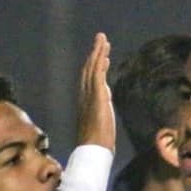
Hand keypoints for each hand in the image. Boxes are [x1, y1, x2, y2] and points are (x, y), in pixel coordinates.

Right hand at [76, 32, 114, 150]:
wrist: (92, 150)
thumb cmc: (97, 145)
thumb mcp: (101, 126)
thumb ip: (102, 115)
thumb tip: (104, 111)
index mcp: (87, 103)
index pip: (90, 80)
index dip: (95, 66)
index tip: (103, 57)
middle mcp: (85, 96)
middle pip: (88, 69)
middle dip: (95, 54)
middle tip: (101, 40)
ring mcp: (90, 95)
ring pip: (92, 68)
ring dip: (97, 52)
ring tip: (103, 39)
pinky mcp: (97, 96)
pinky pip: (98, 74)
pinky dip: (100, 62)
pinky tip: (104, 53)